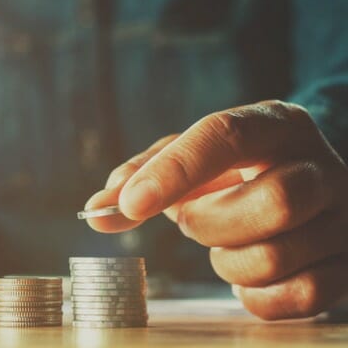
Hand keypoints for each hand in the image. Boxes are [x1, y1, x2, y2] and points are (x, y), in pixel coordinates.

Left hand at [85, 100, 347, 319]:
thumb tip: (97, 211)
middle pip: (274, 202)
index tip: (132, 204)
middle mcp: (320, 166)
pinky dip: (255, 294)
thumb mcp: (190, 157)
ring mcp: (343, 219)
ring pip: (277, 256)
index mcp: (276, 124)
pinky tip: (247, 274)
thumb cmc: (236, 170)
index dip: (175, 171)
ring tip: (223, 244)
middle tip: (193, 221)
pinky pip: (299, 296)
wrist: (305, 181)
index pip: (227, 136)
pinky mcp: (347, 265)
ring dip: (227, 261)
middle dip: (210, 223)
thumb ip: (142, 176)